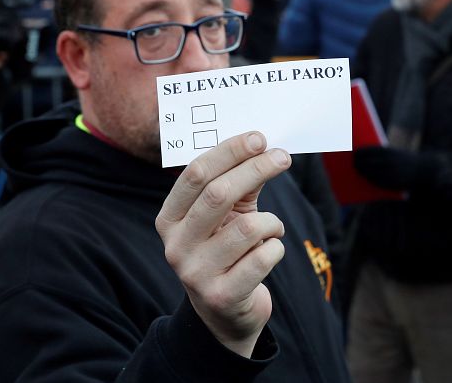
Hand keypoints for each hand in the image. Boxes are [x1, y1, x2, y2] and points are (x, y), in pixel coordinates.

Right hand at [155, 132, 290, 357]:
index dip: (229, 152)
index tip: (259, 138)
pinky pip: (263, 257)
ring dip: (272, 221)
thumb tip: (262, 147)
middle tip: (282, 158)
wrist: (225, 312)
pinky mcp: (222, 296)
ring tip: (273, 227)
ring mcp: (195, 274)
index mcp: (169, 219)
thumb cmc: (228, 251)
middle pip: (218, 194)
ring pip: (248, 227)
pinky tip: (271, 251)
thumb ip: (239, 184)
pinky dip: (277, 248)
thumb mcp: (227, 216)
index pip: (196, 175)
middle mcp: (175, 246)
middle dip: (256, 169)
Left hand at [353, 146, 427, 191]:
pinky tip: (367, 178)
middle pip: (366, 163)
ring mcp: (389, 174)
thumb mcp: (394, 153)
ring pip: (370, 174)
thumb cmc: (405, 159)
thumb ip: (381, 153)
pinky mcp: (391, 184)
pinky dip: (370, 179)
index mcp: (388, 151)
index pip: (367, 151)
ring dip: (362, 173)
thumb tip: (363, 154)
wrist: (423, 169)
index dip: (359, 152)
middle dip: (358, 164)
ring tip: (357, 171)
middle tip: (352, 163)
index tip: (352, 152)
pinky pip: (377, 182)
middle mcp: (387, 162)